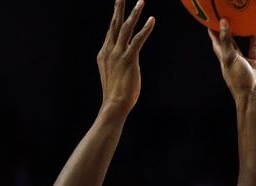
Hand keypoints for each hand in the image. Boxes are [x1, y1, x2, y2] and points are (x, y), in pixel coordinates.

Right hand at [97, 0, 154, 114]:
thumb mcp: (113, 75)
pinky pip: (138, 40)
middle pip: (114, 24)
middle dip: (119, 8)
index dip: (115, 18)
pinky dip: (145, 29)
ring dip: (134, 13)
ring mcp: (118, 54)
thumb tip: (122, 63)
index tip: (119, 7)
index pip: (110, 31)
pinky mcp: (129, 59)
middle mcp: (110, 50)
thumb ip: (116, 65)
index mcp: (104, 53)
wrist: (114, 104)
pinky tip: (151, 20)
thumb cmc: (116, 95)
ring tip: (141, 1)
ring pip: (125, 28)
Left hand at [209, 19, 255, 100]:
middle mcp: (239, 63)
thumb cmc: (239, 80)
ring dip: (255, 39)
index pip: (219, 44)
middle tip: (233, 19)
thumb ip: (226, 40)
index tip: (211, 22)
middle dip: (234, 33)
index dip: (214, 34)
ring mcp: (252, 66)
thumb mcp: (230, 58)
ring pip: (254, 49)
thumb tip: (222, 22)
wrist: (254, 98)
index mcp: (228, 61)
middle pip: (235, 45)